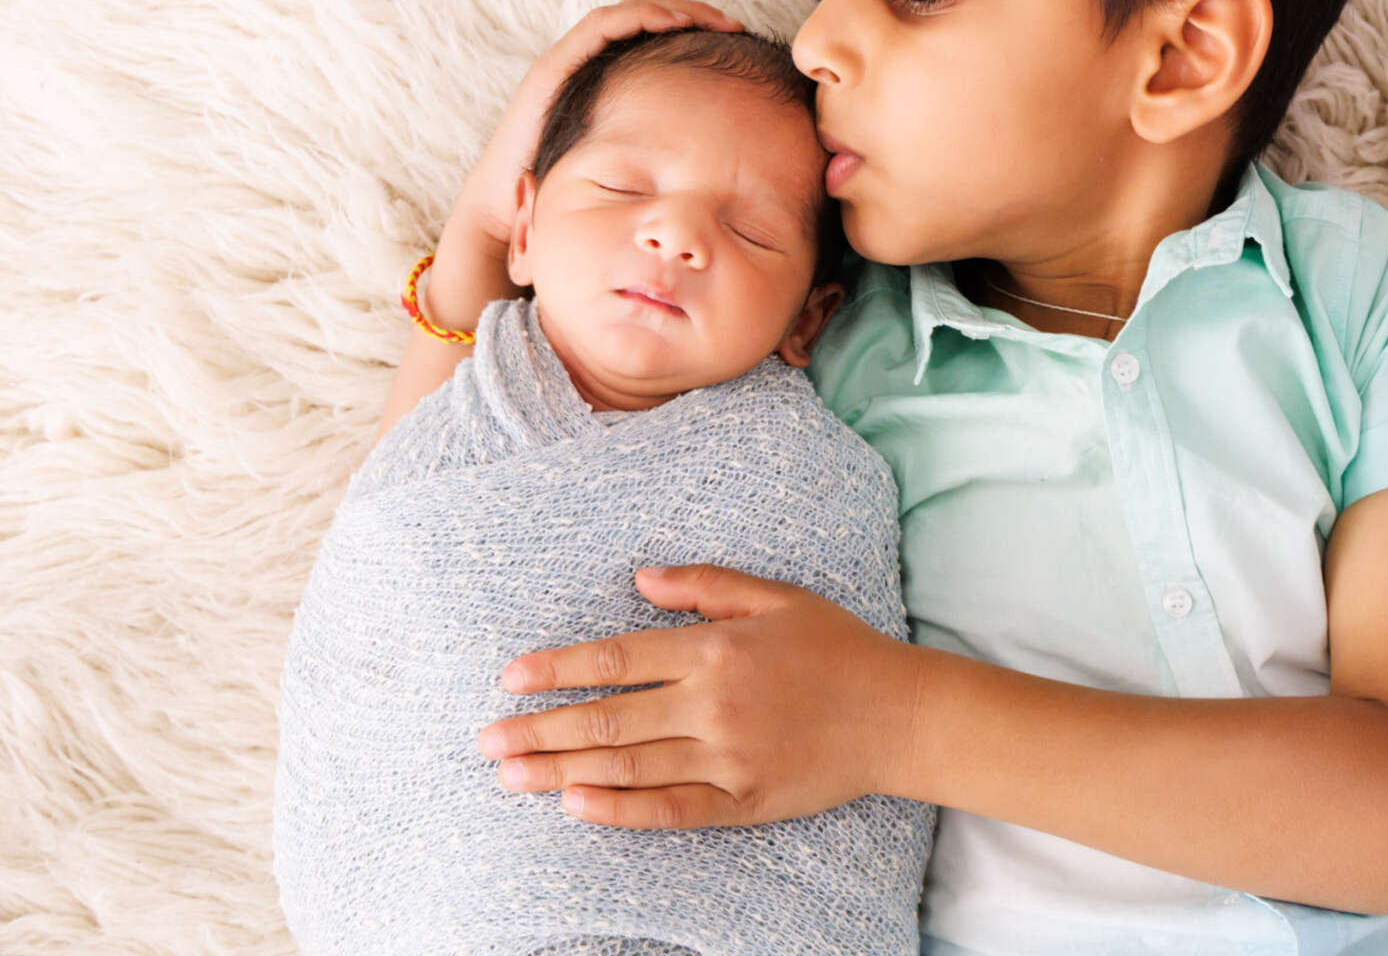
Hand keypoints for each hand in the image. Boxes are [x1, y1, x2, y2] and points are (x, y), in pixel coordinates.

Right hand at [454, 0, 744, 246]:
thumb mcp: (632, 172)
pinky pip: (602, 26)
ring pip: (628, 14)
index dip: (696, 33)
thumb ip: (663, 158)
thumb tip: (715, 170)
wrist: (511, 215)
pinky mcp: (553, 68)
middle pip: (646, 20)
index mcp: (607, 84)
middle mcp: (587, 67)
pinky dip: (641, 17)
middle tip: (736, 26)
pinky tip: (678, 23)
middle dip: (694, 15)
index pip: (655, 40)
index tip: (739, 45)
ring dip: (675, 10)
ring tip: (717, 21)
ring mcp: (569, 63)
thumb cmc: (570, 198)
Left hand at [475, 565, 918, 828]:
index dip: (559, 668)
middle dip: (540, 727)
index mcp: (716, 648)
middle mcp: (713, 703)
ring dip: (561, 770)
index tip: (510, 677)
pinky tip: (575, 806)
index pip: (618, 658)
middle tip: (486, 740)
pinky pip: (670, 809)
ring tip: (510, 775)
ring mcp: (727, 757)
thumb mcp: (775, 597)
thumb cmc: (837, 648)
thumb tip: (639, 580)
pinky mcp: (743, 802)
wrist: (898, 714)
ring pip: (627, 764)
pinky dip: (620, 809)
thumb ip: (705, 585)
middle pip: (608, 716)